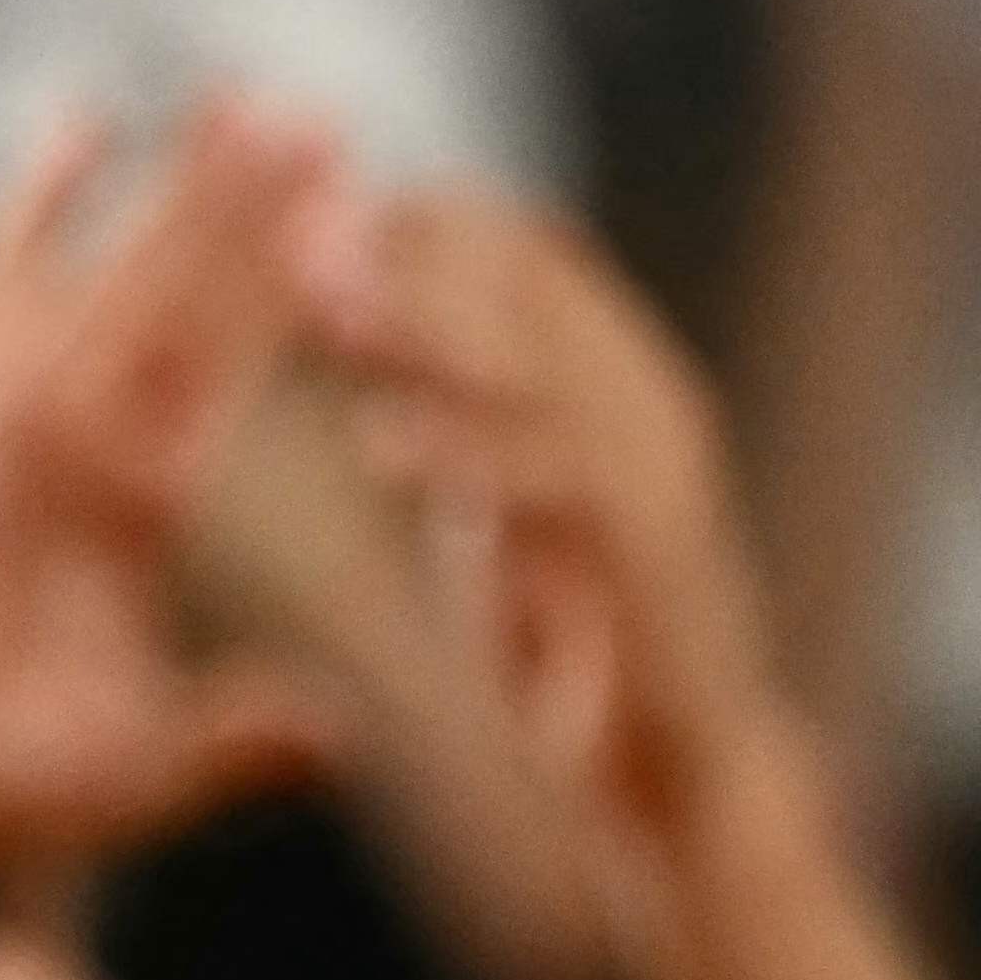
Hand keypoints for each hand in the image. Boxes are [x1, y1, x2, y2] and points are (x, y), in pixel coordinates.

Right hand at [0, 103, 350, 874]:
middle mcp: (85, 444)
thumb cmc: (9, 783)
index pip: (224, 376)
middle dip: (246, 212)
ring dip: (186, 189)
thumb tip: (335, 738)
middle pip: (188, 301)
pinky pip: (7, 292)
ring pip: (129, 275)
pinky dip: (38, 209)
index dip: (283, 299)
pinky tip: (84, 124)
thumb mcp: (152, 761)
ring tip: (245, 95)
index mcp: (132, 512)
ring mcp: (29, 420)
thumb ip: (239, 740)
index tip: (339, 224)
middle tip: (312, 115)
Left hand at [310, 188, 790, 862]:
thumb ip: (449, 399)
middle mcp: (644, 401)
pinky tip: (376, 444)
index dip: (405, 217)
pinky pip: (561, 489)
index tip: (290, 205)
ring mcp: (661, 478)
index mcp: (608, 373)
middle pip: (522, 281)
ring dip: (426, 330)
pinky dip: (471, 459)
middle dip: (402, 249)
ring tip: (323, 304)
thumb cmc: (577, 632)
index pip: (511, 244)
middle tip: (292, 231)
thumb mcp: (498, 492)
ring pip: (537, 369)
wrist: (690, 774)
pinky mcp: (657, 567)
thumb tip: (354, 299)